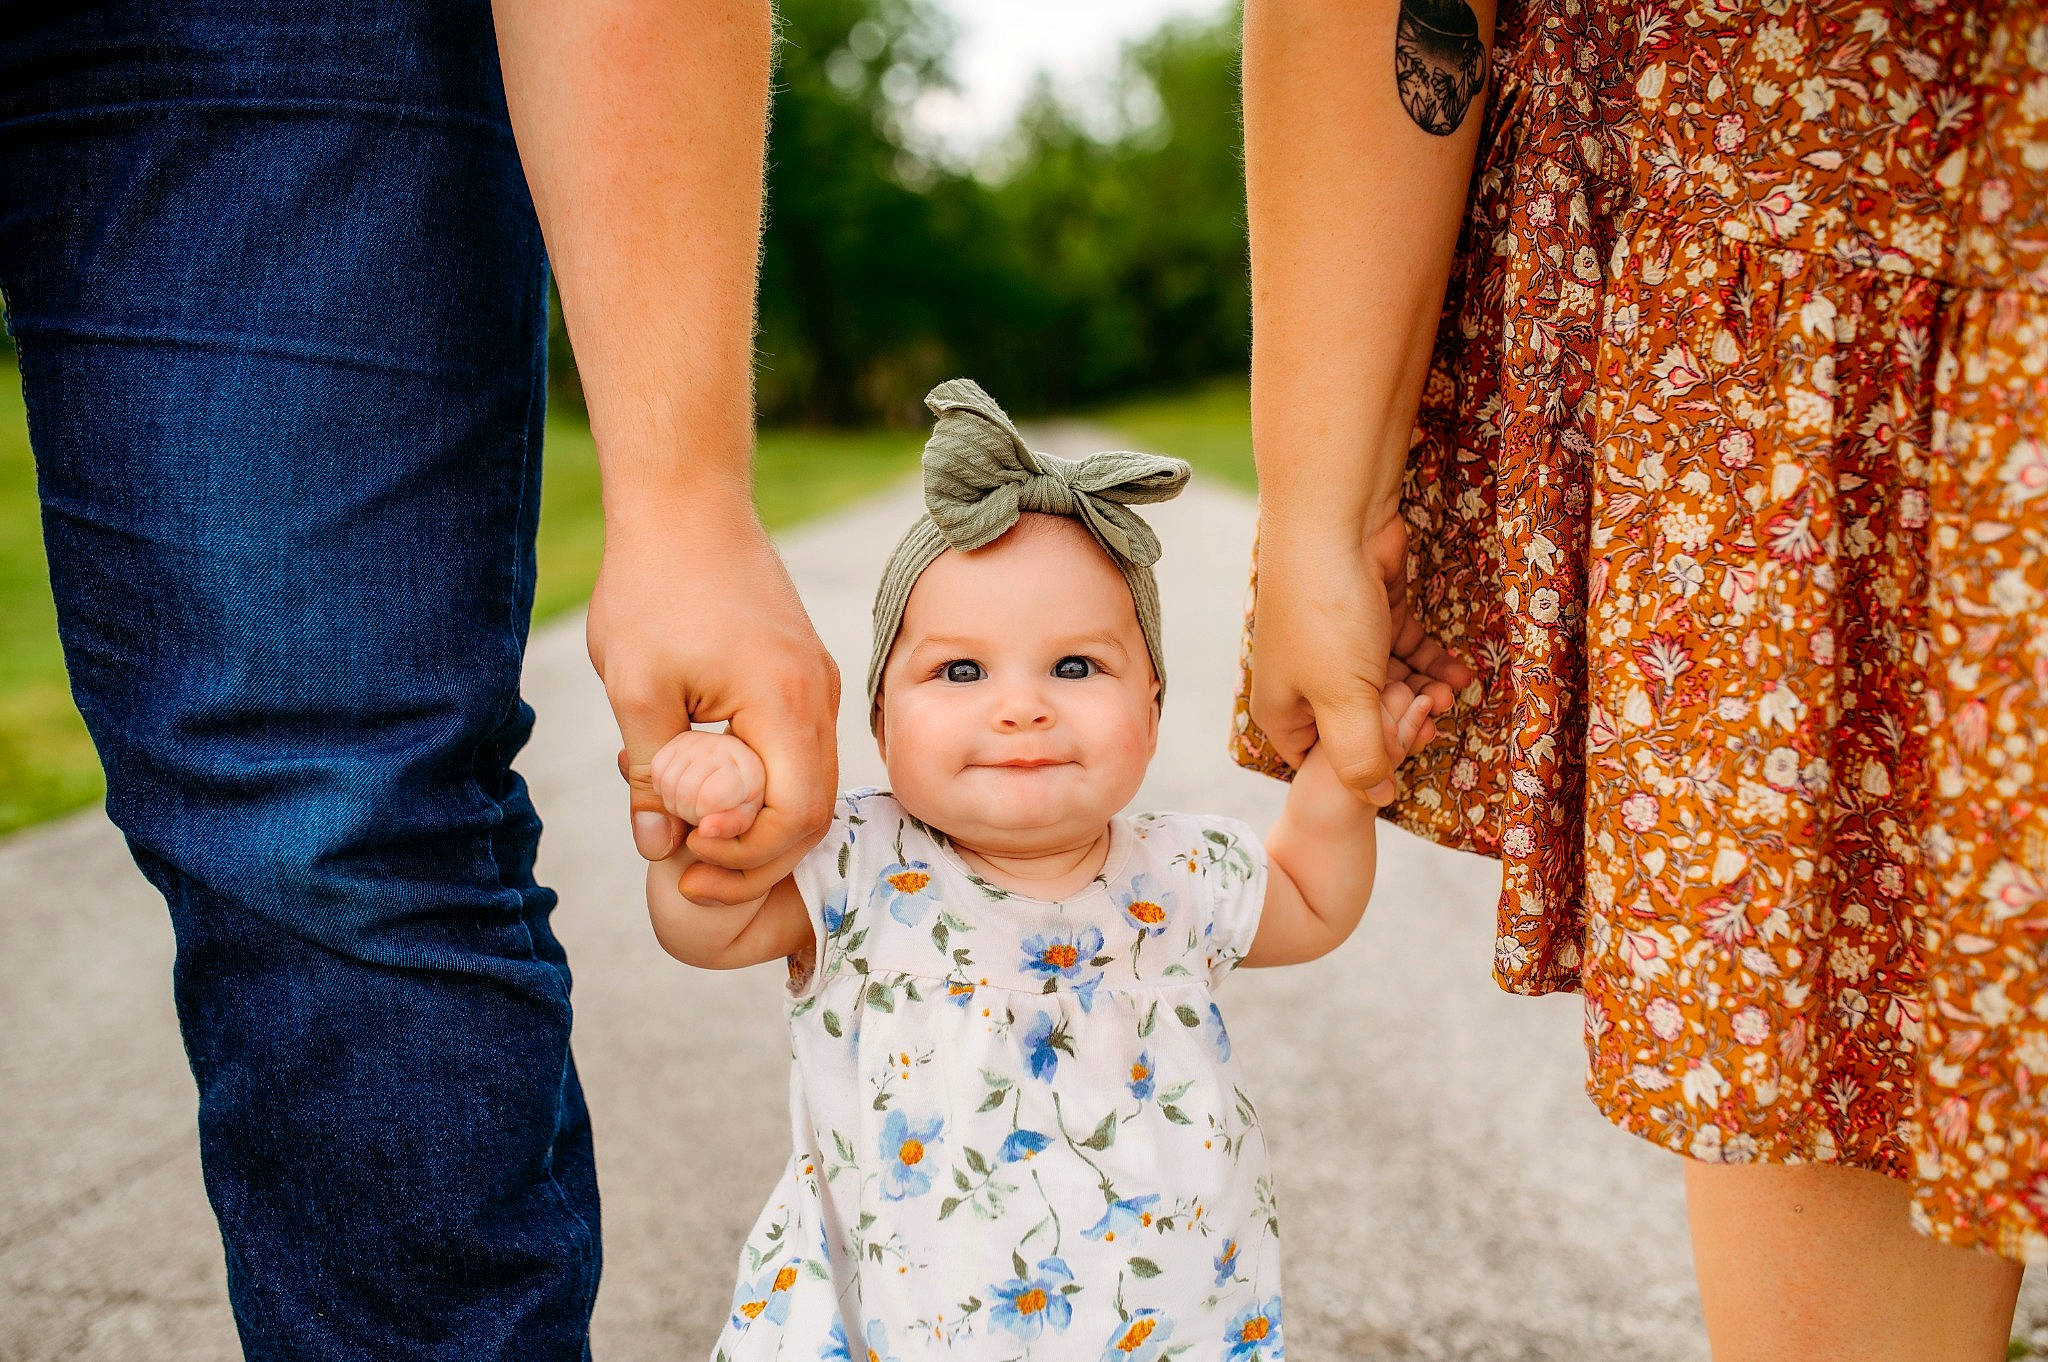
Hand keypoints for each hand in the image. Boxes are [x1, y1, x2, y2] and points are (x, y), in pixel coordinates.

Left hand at [589, 496, 837, 905]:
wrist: (686, 502)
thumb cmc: (654, 586)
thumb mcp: (636, 689)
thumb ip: (652, 776)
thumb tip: (659, 849)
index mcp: (785, 702)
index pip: (795, 817)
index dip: (745, 856)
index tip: (686, 862)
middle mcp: (818, 697)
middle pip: (813, 812)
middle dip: (754, 855)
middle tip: (690, 872)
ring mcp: (816, 684)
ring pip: (807, 783)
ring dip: (753, 819)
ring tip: (686, 826)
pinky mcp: (801, 674)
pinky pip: (795, 750)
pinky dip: (757, 782)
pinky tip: (699, 777)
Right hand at [1250, 513, 1471, 802]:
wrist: (1335, 520)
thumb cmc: (1328, 616)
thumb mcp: (1345, 702)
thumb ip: (1360, 757)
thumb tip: (1377, 798)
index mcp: (1284, 707)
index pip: (1321, 760)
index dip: (1363, 769)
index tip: (1401, 762)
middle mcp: (1306, 680)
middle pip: (1360, 722)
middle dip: (1402, 723)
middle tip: (1435, 716)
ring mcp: (1338, 646)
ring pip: (1386, 686)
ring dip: (1422, 693)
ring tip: (1451, 693)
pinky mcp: (1370, 615)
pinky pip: (1402, 652)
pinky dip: (1429, 663)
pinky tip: (1459, 673)